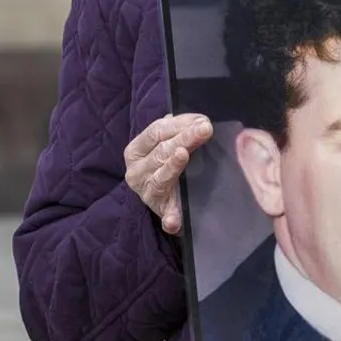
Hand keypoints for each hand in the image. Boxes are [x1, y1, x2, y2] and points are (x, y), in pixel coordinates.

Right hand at [123, 113, 214, 234]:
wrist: (160, 197)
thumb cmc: (162, 164)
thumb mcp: (164, 145)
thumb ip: (175, 130)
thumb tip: (195, 119)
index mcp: (135, 151)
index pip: (156, 132)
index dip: (179, 124)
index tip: (201, 119)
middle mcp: (136, 172)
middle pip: (162, 151)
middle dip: (185, 138)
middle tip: (205, 129)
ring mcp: (147, 194)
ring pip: (162, 177)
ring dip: (173, 166)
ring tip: (183, 155)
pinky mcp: (162, 213)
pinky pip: (166, 216)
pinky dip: (171, 218)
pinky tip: (175, 220)